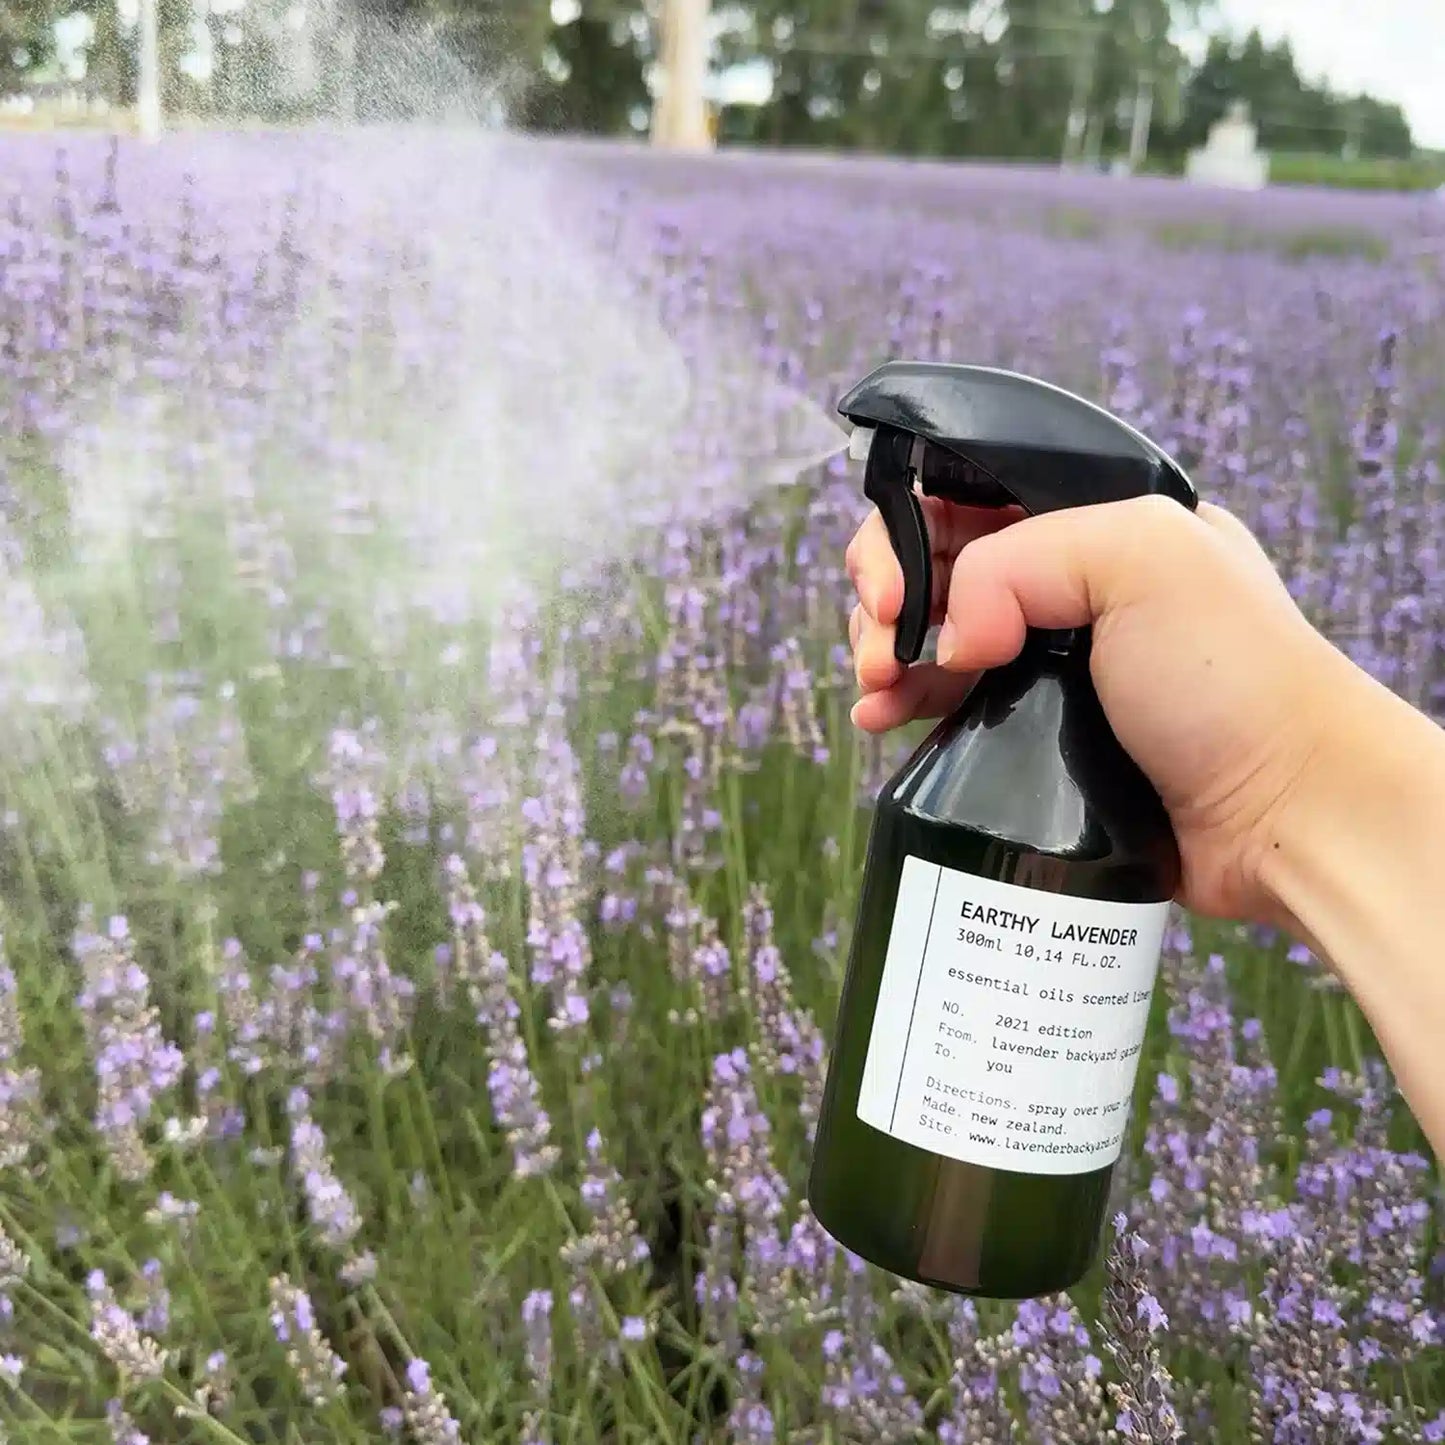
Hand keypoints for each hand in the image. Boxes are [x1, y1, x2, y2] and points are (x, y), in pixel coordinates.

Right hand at [845, 494, 1363, 925]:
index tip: (893, 592)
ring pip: (934, 634)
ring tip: (875, 690)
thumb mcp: (1143, 559)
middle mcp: (1071, 585)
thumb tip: (950, 634)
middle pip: (938, 565)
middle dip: (887, 598)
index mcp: (1097, 521)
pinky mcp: (1040, 731)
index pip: (969, 497)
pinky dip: (904, 702)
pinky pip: (949, 702)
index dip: (909, 531)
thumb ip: (1020, 562)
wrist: (1285, 813)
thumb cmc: (1236, 679)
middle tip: (879, 646)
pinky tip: (880, 717)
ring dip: (885, 653)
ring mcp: (1052, 660)